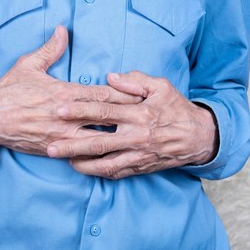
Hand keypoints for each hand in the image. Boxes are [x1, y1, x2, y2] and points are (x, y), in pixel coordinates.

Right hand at [0, 26, 140, 154]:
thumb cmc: (9, 91)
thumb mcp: (28, 65)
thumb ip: (51, 49)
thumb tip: (63, 30)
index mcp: (65, 93)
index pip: (103, 94)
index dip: (125, 95)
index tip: (143, 97)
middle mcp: (68, 116)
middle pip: (106, 117)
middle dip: (128, 118)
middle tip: (149, 120)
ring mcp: (63, 135)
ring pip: (98, 139)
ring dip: (117, 140)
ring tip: (137, 142)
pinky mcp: (55, 149)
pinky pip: (81, 155)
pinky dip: (98, 156)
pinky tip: (112, 158)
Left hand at [47, 71, 218, 178]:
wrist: (198, 137)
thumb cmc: (177, 109)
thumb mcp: (161, 87)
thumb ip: (135, 81)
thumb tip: (109, 77)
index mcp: (139, 114)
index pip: (104, 111)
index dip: (80, 110)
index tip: (59, 109)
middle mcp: (136, 136)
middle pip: (98, 142)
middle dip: (72, 144)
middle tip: (50, 146)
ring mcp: (137, 155)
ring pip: (104, 163)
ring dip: (82, 163)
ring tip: (63, 160)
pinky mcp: (140, 167)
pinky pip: (116, 173)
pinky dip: (98, 172)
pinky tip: (83, 168)